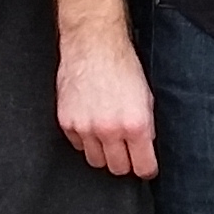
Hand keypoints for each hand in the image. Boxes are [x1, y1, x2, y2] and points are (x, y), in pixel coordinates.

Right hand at [53, 0, 156, 177]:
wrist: (93, 44)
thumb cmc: (122, 65)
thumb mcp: (146, 97)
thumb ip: (146, 127)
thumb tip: (146, 148)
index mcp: (135, 125)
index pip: (142, 167)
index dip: (146, 168)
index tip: (145, 165)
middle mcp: (109, 130)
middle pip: (116, 168)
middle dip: (124, 161)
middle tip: (125, 149)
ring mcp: (85, 128)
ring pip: (95, 161)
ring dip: (103, 152)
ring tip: (107, 135)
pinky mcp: (66, 122)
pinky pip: (77, 144)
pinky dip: (84, 139)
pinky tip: (91, 122)